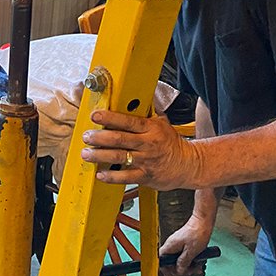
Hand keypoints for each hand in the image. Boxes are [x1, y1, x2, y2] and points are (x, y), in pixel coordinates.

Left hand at [81, 109, 202, 189]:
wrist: (189, 164)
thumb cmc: (171, 143)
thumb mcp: (161, 123)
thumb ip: (144, 114)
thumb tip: (131, 98)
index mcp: (151, 128)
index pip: (128, 121)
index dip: (110, 118)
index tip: (96, 115)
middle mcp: (148, 143)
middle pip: (120, 139)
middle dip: (99, 137)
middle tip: (86, 136)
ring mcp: (147, 161)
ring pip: (120, 157)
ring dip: (100, 156)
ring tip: (86, 153)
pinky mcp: (146, 176)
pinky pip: (126, 177)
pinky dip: (112, 176)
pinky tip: (101, 174)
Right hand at [159, 216, 213, 275]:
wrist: (203, 222)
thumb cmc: (197, 233)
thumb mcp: (191, 252)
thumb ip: (183, 262)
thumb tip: (179, 271)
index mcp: (170, 246)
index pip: (161, 260)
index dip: (165, 268)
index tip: (170, 275)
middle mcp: (172, 245)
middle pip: (172, 262)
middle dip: (181, 269)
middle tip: (191, 271)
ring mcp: (178, 244)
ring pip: (180, 260)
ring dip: (188, 265)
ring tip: (197, 266)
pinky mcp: (184, 244)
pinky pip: (185, 255)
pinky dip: (191, 260)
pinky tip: (198, 262)